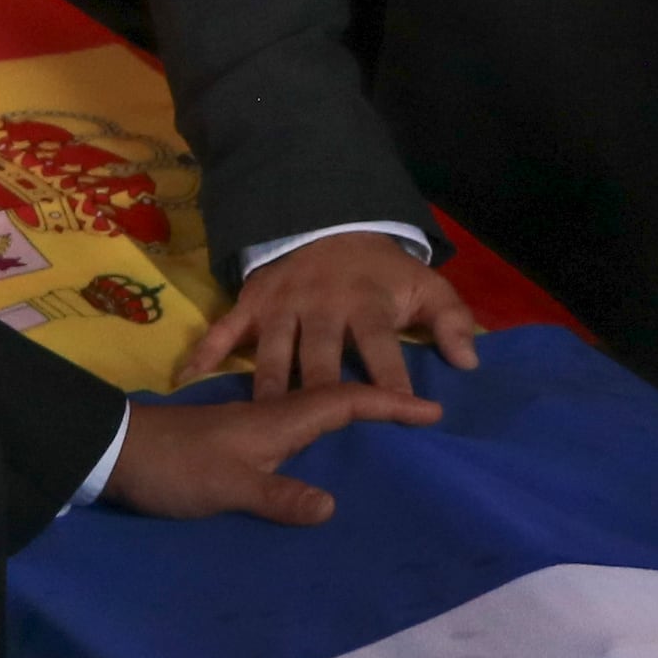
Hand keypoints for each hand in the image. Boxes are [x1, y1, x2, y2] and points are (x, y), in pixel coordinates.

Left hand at [102, 375, 440, 522]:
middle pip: (337, 404)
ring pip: (315, 419)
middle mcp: (272, 417)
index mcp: (278, 419)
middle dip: (381, 406)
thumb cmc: (174, 467)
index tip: (432, 410)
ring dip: (351, 422)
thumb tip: (332, 508)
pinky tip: (321, 466)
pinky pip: (295, 438)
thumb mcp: (227, 486)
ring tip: (384, 441)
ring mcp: (253, 430)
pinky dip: (320, 442)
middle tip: (420, 419)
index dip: (390, 404)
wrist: (116, 454)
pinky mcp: (238, 446)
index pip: (346, 402)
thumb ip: (277, 496)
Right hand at [178, 226, 485, 398]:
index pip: (380, 346)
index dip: (391, 378)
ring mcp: (281, 305)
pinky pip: (223, 329)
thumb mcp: (426, 286)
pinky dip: (205, 352)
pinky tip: (187, 379)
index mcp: (366, 304)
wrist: (333, 220)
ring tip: (259, 428)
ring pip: (271, 353)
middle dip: (317, 393)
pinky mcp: (251, 302)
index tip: (403, 412)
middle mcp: (321, 305)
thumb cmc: (384, 271)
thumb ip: (451, 321)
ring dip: (265, 388)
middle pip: (318, 357)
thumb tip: (470, 363)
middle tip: (314, 437)